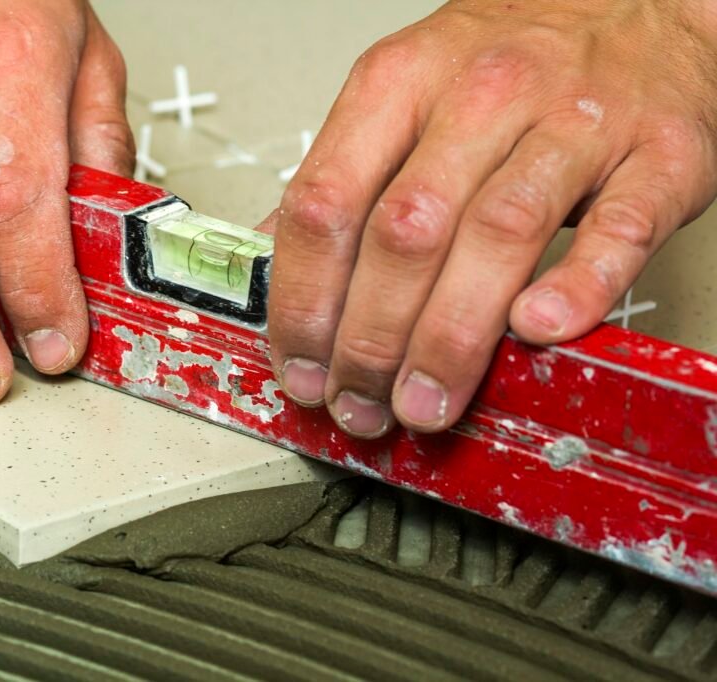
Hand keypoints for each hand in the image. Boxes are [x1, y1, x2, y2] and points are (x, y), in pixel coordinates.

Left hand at [267, 0, 716, 436]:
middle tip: (358, 402)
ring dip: (450, 339)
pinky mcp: (659, 156)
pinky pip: (617, 229)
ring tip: (423, 403)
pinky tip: (536, 333)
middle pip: (405, 231)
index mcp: (402, 81)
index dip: (303, 299)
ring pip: (497, 235)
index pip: (325, 201)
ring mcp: (575, 122)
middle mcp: (482, 96)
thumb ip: (343, 176)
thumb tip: (270, 262)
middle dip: (369, 339)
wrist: (638, 5)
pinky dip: (577, 288)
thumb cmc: (513, 58)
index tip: (298, 364)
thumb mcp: (404, 91)